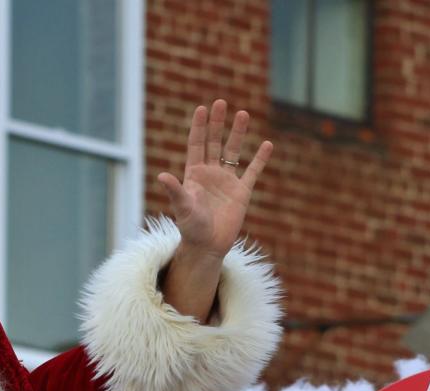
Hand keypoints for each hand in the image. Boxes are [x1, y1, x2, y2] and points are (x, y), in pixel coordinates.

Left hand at [157, 101, 272, 261]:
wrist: (207, 247)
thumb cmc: (191, 229)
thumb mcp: (182, 208)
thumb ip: (175, 191)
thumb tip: (162, 176)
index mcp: (194, 175)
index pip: (196, 145)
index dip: (199, 127)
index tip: (201, 108)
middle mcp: (210, 174)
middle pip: (214, 142)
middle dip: (217, 123)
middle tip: (220, 103)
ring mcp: (227, 181)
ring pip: (233, 151)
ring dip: (237, 133)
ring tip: (242, 113)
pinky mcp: (241, 192)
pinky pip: (252, 171)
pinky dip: (260, 159)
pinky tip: (267, 144)